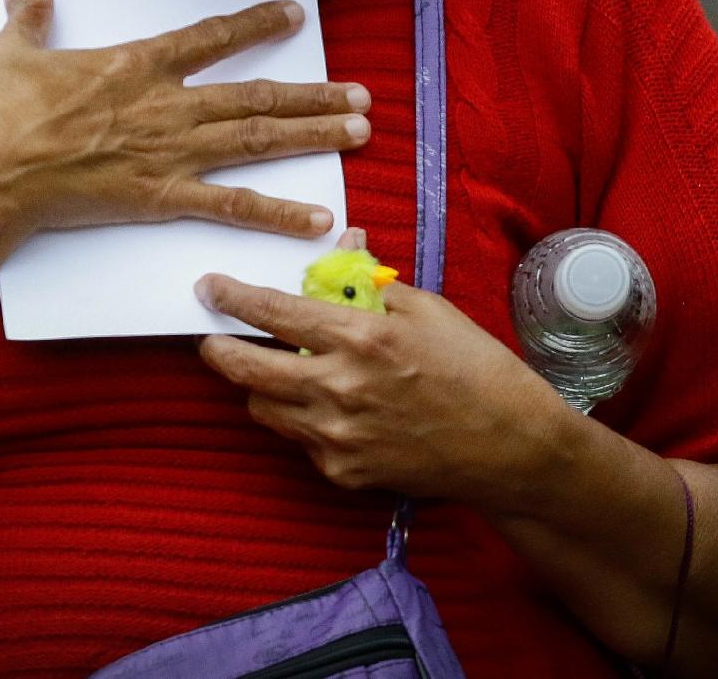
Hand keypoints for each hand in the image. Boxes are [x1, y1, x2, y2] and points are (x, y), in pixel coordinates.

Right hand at [0, 0, 370, 242]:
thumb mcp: (12, 51)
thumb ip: (31, 11)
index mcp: (136, 64)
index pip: (211, 37)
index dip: (256, 23)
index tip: (295, 15)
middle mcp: (166, 104)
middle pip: (256, 94)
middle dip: (314, 94)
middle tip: (362, 96)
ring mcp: (169, 152)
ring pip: (257, 139)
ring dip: (313, 135)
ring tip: (359, 133)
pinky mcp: (161, 198)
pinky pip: (231, 205)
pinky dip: (278, 213)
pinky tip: (318, 218)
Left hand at [195, 244, 578, 510]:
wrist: (508, 445)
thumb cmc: (476, 368)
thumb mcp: (428, 309)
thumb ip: (373, 282)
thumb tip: (345, 245)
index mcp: (361, 336)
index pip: (274, 311)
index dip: (233, 298)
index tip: (209, 288)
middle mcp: (339, 388)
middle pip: (247, 370)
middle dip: (218, 351)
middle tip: (213, 339)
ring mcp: (337, 436)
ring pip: (265, 408)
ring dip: (262, 386)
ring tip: (281, 370)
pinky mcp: (343, 471)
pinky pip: (301, 439)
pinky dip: (305, 419)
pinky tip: (333, 407)